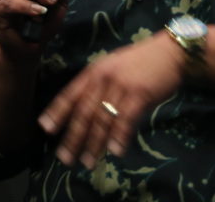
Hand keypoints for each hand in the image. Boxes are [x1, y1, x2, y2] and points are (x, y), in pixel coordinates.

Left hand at [38, 32, 185, 168]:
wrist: (170, 52)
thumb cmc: (140, 62)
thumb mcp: (112, 68)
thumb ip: (98, 87)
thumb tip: (85, 114)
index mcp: (93, 72)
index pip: (69, 93)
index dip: (57, 111)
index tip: (45, 128)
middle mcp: (102, 78)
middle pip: (83, 111)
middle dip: (73, 136)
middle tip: (64, 157)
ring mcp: (120, 85)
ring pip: (102, 118)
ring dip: (94, 143)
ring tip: (87, 161)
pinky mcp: (139, 94)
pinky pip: (126, 119)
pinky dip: (119, 137)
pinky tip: (114, 151)